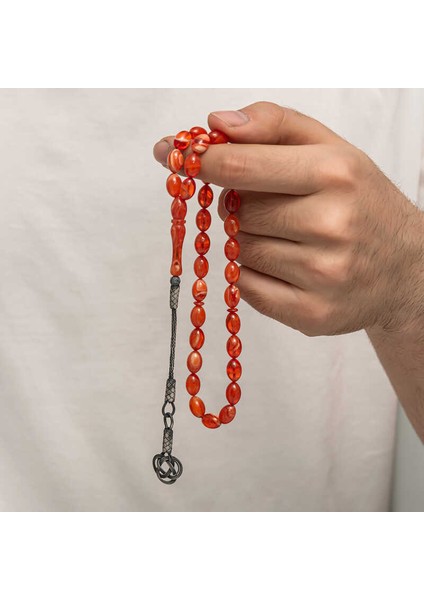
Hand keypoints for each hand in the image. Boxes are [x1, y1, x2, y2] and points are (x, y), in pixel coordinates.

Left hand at [154, 102, 423, 336]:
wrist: (405, 265)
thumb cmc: (360, 199)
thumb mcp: (330, 147)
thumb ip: (274, 124)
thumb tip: (217, 124)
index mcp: (334, 174)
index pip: (240, 166)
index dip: (197, 162)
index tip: (171, 155)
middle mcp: (331, 225)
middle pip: (235, 211)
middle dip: (238, 204)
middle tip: (269, 203)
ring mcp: (322, 276)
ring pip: (240, 251)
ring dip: (248, 239)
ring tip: (288, 236)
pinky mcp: (311, 314)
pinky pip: (245, 288)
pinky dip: (252, 273)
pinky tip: (285, 264)